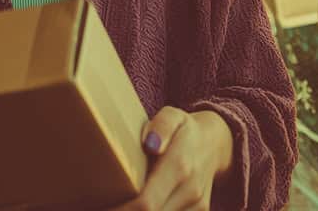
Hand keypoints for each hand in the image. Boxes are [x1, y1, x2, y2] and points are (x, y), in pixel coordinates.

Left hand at [110, 106, 233, 210]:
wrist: (215, 144)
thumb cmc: (184, 129)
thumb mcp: (173, 116)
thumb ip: (162, 126)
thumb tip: (150, 144)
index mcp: (179, 166)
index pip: (146, 203)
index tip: (102, 207)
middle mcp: (190, 190)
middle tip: (101, 206)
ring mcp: (197, 205)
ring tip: (119, 204)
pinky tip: (136, 206)